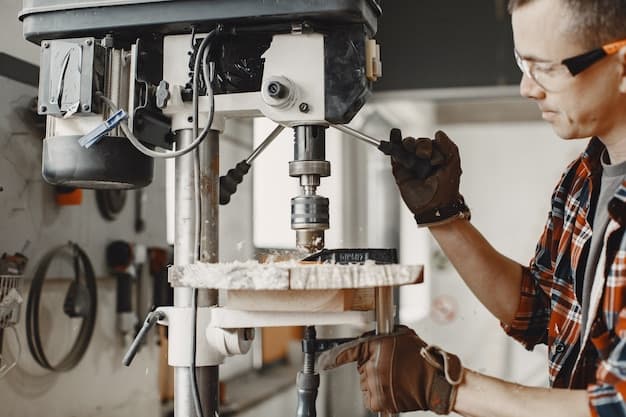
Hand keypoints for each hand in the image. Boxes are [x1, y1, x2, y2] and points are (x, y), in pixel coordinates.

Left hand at [317, 325, 463, 413]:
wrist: (434, 382)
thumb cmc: (421, 358)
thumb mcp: (402, 336)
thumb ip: (382, 336)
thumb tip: (371, 337)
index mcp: (375, 347)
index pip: (348, 351)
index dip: (333, 357)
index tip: (322, 362)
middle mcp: (371, 366)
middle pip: (361, 368)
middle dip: (372, 367)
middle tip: (391, 367)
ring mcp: (374, 385)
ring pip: (366, 384)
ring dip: (376, 382)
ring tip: (395, 379)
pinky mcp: (378, 401)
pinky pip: (370, 398)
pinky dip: (379, 396)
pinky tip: (393, 389)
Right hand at [383, 129, 469, 226]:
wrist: (434, 207)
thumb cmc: (445, 189)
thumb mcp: (453, 164)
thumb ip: (449, 146)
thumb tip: (438, 133)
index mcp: (436, 158)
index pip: (431, 143)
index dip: (432, 146)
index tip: (436, 160)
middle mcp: (423, 160)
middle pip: (418, 143)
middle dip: (420, 145)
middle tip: (423, 155)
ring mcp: (411, 165)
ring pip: (406, 146)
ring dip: (409, 144)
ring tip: (413, 152)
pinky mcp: (400, 171)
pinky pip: (395, 155)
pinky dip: (393, 144)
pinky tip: (395, 135)